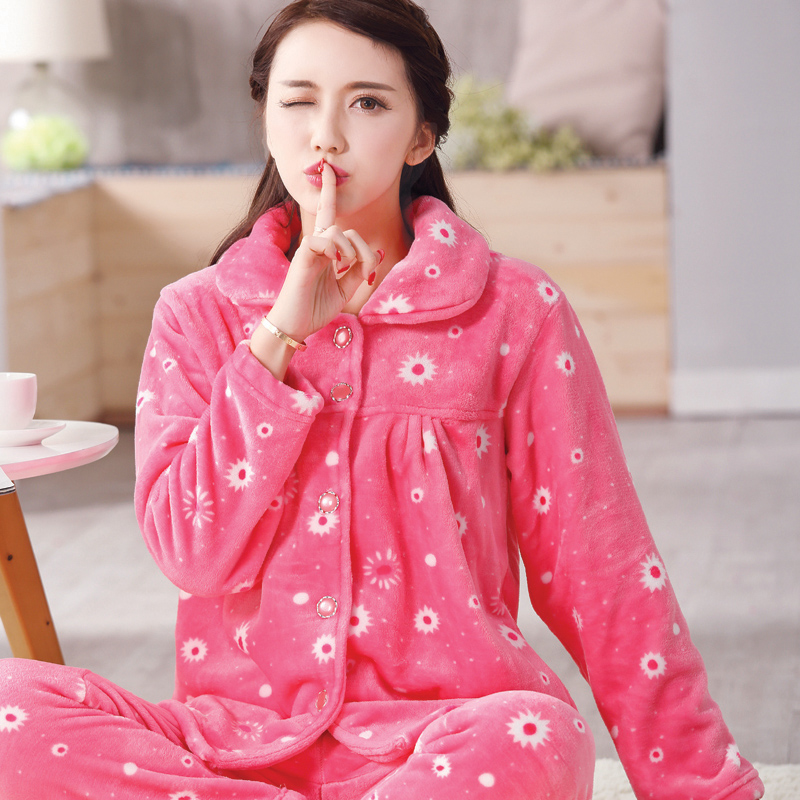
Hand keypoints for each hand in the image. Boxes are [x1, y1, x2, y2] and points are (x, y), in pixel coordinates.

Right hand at [265, 162, 380, 342]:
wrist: (295, 326)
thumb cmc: (315, 308)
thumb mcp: (345, 290)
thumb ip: (359, 271)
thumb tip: (377, 252)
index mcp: (325, 251)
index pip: (328, 216)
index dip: (328, 192)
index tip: (328, 170)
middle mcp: (316, 246)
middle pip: (346, 229)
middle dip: (363, 250)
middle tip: (363, 273)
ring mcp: (308, 249)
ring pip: (337, 231)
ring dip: (351, 251)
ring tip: (345, 270)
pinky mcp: (302, 256)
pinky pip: (323, 239)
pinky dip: (336, 251)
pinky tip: (335, 266)